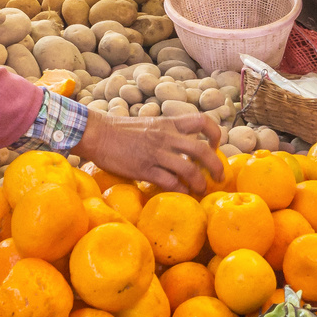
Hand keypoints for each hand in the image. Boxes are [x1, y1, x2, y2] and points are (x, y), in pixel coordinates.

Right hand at [74, 111, 222, 194]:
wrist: (97, 133)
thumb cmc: (121, 130)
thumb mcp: (150, 124)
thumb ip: (167, 132)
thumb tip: (182, 145)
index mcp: (169, 123)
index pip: (202, 121)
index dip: (215, 134)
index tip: (215, 146)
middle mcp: (166, 136)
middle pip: (202, 150)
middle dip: (216, 166)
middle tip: (219, 177)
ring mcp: (156, 153)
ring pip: (190, 170)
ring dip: (200, 183)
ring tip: (200, 190)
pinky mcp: (144, 169)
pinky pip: (170, 182)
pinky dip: (180, 191)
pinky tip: (182, 194)